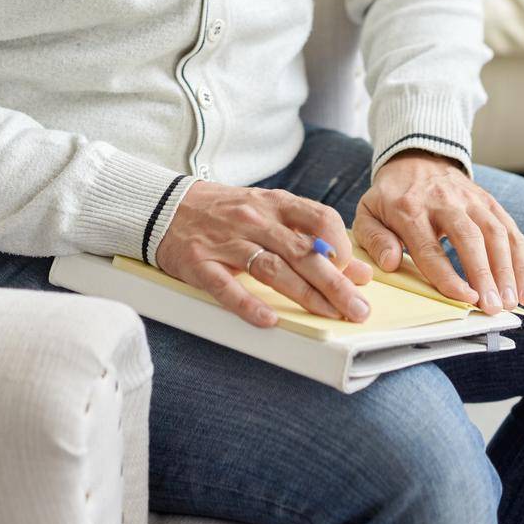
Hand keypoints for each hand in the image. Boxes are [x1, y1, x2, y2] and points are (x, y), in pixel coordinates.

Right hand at [155, 180, 373, 329]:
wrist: (165, 206)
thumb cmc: (224, 212)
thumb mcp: (269, 213)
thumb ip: (311, 238)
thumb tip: (358, 270)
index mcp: (274, 203)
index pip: (320, 218)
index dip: (342, 246)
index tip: (354, 272)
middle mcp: (253, 219)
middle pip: (301, 251)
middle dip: (335, 283)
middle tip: (358, 310)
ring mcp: (226, 241)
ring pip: (271, 268)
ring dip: (304, 295)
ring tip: (329, 316)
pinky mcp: (200, 263)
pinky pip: (226, 286)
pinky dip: (247, 304)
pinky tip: (267, 320)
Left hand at [352, 149, 523, 313]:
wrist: (416, 159)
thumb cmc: (391, 197)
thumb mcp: (368, 213)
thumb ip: (374, 239)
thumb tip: (391, 263)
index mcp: (409, 208)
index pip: (429, 246)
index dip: (447, 275)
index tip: (464, 298)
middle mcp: (444, 201)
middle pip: (469, 237)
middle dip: (484, 274)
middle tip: (493, 308)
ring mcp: (470, 199)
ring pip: (495, 232)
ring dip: (508, 270)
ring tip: (512, 303)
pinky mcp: (489, 202)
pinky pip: (511, 230)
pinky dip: (522, 261)